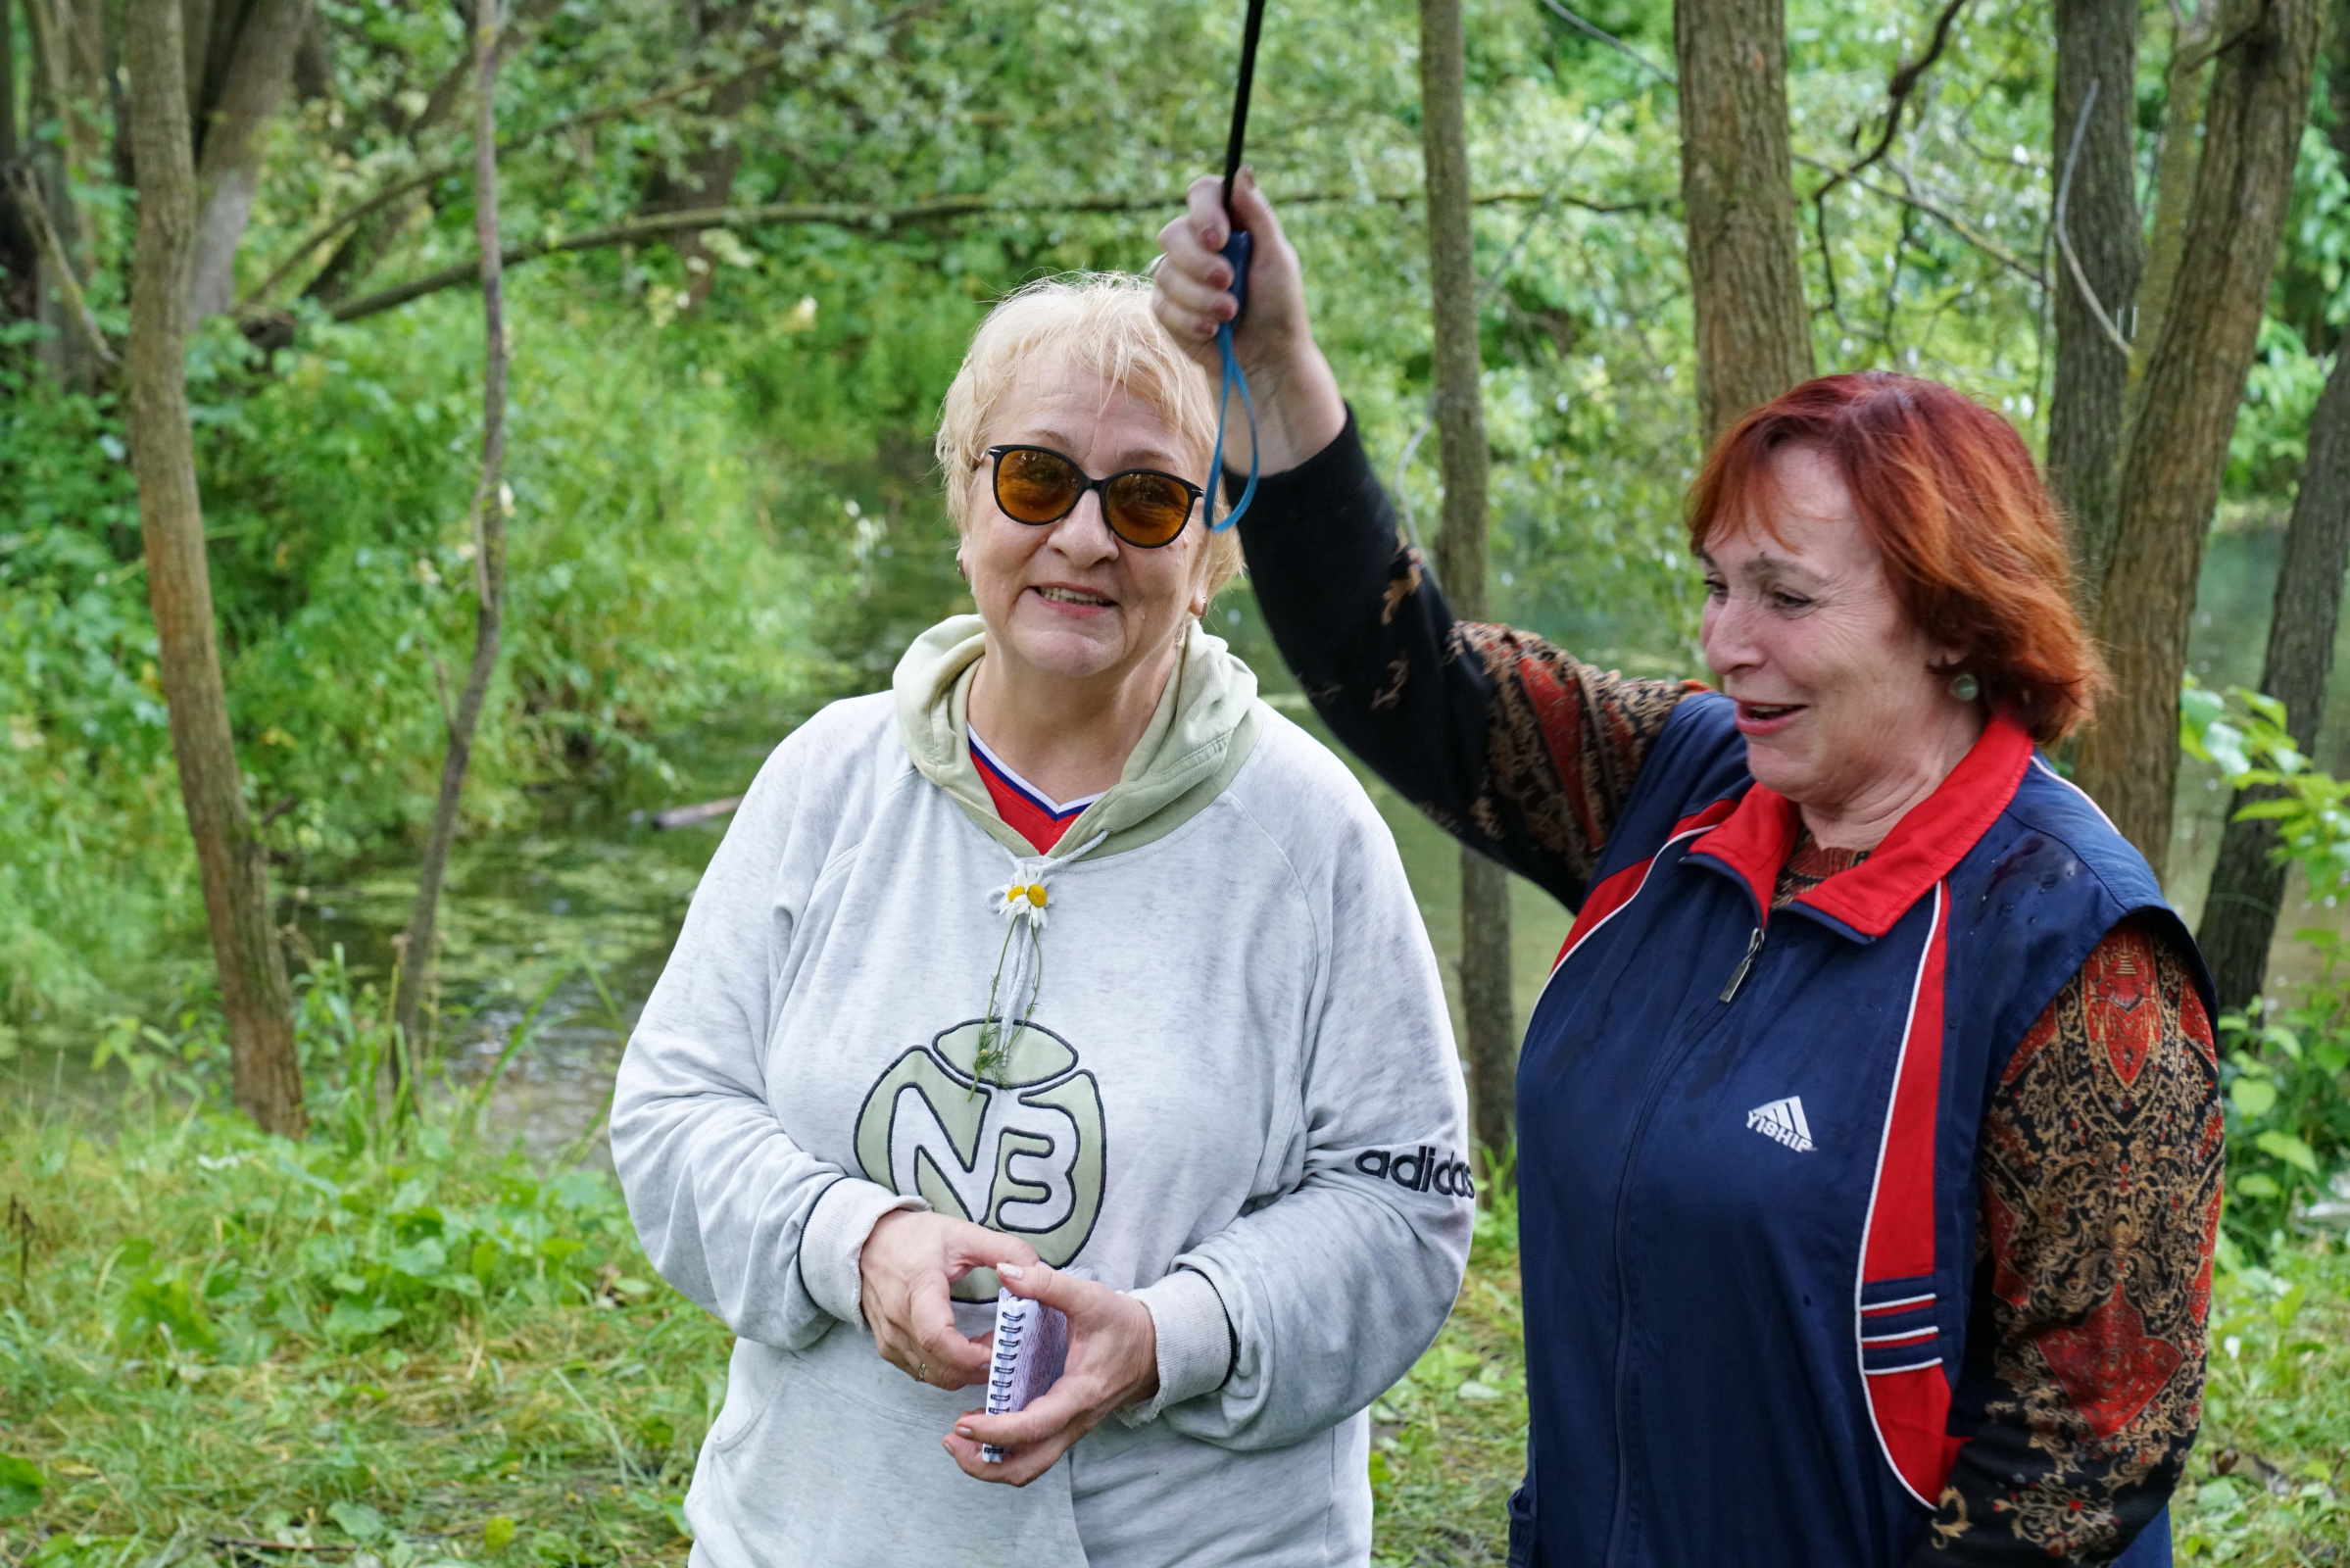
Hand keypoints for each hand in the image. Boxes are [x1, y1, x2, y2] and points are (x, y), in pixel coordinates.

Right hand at [858, 1209, 1038, 1391]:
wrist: (868, 1244)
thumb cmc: (916, 1238)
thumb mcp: (963, 1233)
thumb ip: (1005, 1250)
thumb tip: (1037, 1270)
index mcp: (918, 1287)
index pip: (938, 1336)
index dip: (971, 1354)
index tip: (1000, 1349)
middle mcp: (898, 1319)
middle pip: (940, 1366)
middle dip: (979, 1368)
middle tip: (1006, 1351)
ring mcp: (890, 1339)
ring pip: (933, 1376)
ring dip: (966, 1372)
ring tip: (991, 1349)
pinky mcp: (888, 1350)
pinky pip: (923, 1373)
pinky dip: (949, 1371)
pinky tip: (968, 1352)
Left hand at [941, 1261, 1159, 1485]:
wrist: (1154, 1347)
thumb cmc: (1123, 1324)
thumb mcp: (1090, 1297)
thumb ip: (1047, 1284)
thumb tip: (1005, 1272)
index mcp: (1079, 1394)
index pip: (1035, 1427)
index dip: (996, 1431)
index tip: (963, 1423)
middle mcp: (1074, 1422)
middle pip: (1027, 1466)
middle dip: (985, 1464)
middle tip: (951, 1440)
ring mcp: (1070, 1429)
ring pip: (1029, 1467)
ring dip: (992, 1464)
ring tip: (958, 1441)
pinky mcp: (1066, 1426)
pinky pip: (1034, 1453)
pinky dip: (1004, 1451)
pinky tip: (982, 1430)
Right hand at [1152, 168, 1346, 474]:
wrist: (1266, 357)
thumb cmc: (1278, 305)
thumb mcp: (1277, 257)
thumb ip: (1259, 215)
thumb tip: (1241, 171)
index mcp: (1228, 223)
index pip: (1202, 194)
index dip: (1204, 210)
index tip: (1221, 237)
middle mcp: (1197, 244)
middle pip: (1174, 232)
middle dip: (1200, 263)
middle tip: (1229, 283)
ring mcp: (1177, 275)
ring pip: (1165, 273)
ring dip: (1201, 298)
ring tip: (1230, 314)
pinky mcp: (1165, 308)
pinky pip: (1162, 305)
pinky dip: (1191, 321)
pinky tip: (1213, 332)